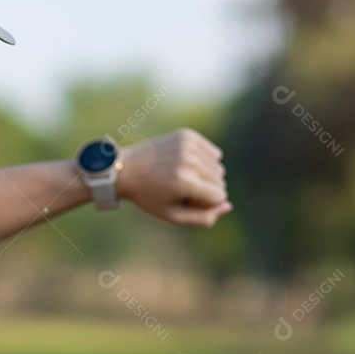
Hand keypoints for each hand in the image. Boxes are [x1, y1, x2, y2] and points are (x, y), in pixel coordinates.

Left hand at [116, 128, 231, 227]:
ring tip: (183, 176)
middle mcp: (188, 162)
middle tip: (181, 189)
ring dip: (205, 175)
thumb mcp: (172, 215)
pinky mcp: (187, 135)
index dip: (206, 203)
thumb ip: (203, 218)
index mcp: (185, 183)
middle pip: (220, 181)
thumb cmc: (148, 196)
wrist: (125, 168)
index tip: (187, 201)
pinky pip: (213, 152)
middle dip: (206, 188)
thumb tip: (228, 205)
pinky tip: (188, 163)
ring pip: (218, 167)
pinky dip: (205, 160)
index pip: (220, 196)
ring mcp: (188, 146)